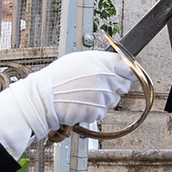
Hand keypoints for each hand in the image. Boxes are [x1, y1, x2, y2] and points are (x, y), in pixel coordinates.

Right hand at [0, 49, 136, 156]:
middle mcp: (103, 78)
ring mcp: (101, 96)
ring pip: (113, 100)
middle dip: (114, 86)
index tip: (124, 73)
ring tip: (84, 94)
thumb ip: (101, 61)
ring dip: (102, 99)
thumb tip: (119, 63)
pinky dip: (93, 111)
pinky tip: (80, 104)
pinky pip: (102, 112)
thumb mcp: (78, 60)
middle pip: (123, 85)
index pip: (129, 67)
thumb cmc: (57, 78)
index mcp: (100, 62)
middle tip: (96, 86)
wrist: (42, 99)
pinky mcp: (96, 111)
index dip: (127, 72)